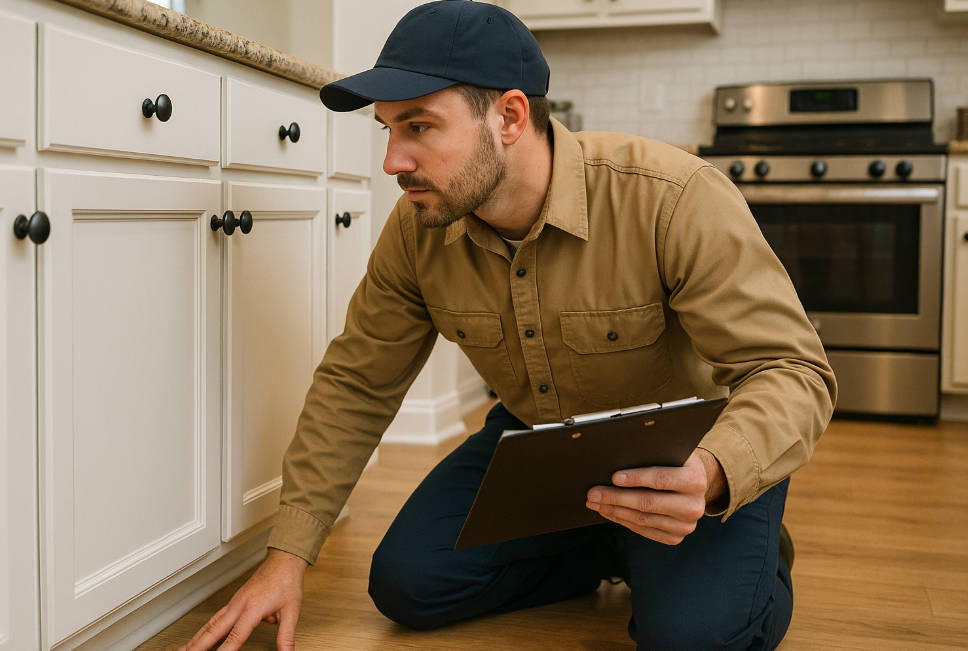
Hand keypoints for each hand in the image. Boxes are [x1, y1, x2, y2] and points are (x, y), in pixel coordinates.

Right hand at [179, 548, 308, 650]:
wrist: (284, 562)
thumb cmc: (286, 582)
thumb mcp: (291, 611)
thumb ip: (286, 635)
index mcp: (253, 607)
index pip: (237, 634)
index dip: (226, 649)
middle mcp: (240, 604)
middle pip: (215, 628)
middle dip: (199, 644)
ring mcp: (235, 602)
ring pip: (211, 623)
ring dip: (196, 637)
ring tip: (184, 650)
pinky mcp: (234, 602)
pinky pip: (215, 617)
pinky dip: (204, 629)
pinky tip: (198, 637)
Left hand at [586, 448, 725, 544]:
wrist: (695, 484)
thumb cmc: (676, 463)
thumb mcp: (672, 452)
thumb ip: (653, 454)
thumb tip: (619, 456)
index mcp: (695, 480)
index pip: (661, 480)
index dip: (636, 478)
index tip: (613, 477)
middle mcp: (694, 506)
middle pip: (648, 503)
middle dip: (616, 498)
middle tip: (593, 493)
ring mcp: (686, 525)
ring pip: (643, 519)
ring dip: (614, 511)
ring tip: (595, 502)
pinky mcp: (676, 537)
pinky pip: (644, 530)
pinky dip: (623, 520)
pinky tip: (608, 511)